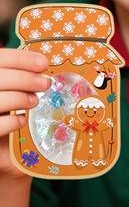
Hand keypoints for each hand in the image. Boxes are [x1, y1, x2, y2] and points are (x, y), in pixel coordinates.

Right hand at [0, 48, 49, 179]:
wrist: (1, 148)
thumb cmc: (7, 113)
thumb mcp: (13, 91)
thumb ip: (21, 78)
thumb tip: (44, 66)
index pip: (0, 59)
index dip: (21, 59)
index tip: (43, 63)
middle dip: (24, 79)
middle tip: (45, 84)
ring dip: (20, 99)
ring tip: (34, 102)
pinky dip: (12, 122)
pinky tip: (21, 121)